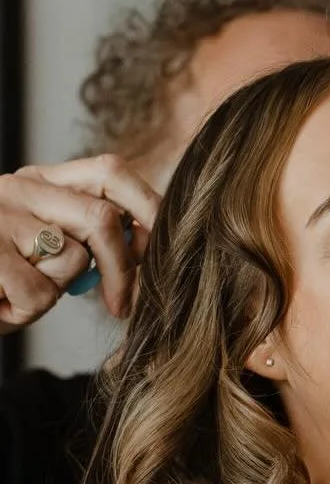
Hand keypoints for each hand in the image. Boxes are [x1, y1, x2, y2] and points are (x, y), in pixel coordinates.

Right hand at [0, 155, 157, 331]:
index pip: (111, 173)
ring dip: (58, 290)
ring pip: (72, 259)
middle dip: (124, 267)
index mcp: (39, 181)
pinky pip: (39, 292)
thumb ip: (88, 235)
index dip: (148, 210)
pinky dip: (27, 311)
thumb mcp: (46, 248)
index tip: (158, 252)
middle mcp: (16, 187)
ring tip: (21, 292)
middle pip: (102, 217)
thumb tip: (146, 241)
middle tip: (122, 303)